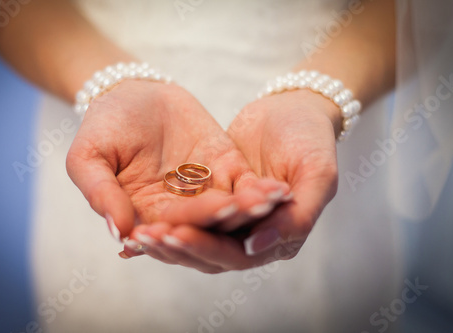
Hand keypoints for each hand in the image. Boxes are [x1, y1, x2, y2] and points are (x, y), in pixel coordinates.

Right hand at [66, 80, 288, 261]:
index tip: (176, 232)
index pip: (162, 233)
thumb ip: (100, 194)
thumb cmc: (105, 126)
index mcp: (146, 215)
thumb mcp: (88, 157)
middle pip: (202, 225)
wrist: (134, 92)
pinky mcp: (228, 168)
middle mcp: (180, 210)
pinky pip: (246, 184)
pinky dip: (259, 189)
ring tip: (262, 204)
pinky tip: (275, 190)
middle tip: (228, 211)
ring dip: (245, 210)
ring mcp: (207, 190)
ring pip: (230, 209)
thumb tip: (120, 234)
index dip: (171, 233)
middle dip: (214, 221)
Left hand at [125, 89, 337, 272]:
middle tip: (143, 237)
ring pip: (195, 235)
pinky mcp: (214, 197)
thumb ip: (298, 215)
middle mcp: (252, 235)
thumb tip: (255, 248)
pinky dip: (166, 216)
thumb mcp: (318, 174)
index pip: (237, 254)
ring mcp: (231, 218)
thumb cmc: (312, 139)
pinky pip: (188, 210)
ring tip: (134, 233)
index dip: (206, 248)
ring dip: (166, 236)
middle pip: (209, 251)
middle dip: (177, 245)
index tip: (176, 236)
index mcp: (279, 237)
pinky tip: (136, 218)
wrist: (294, 109)